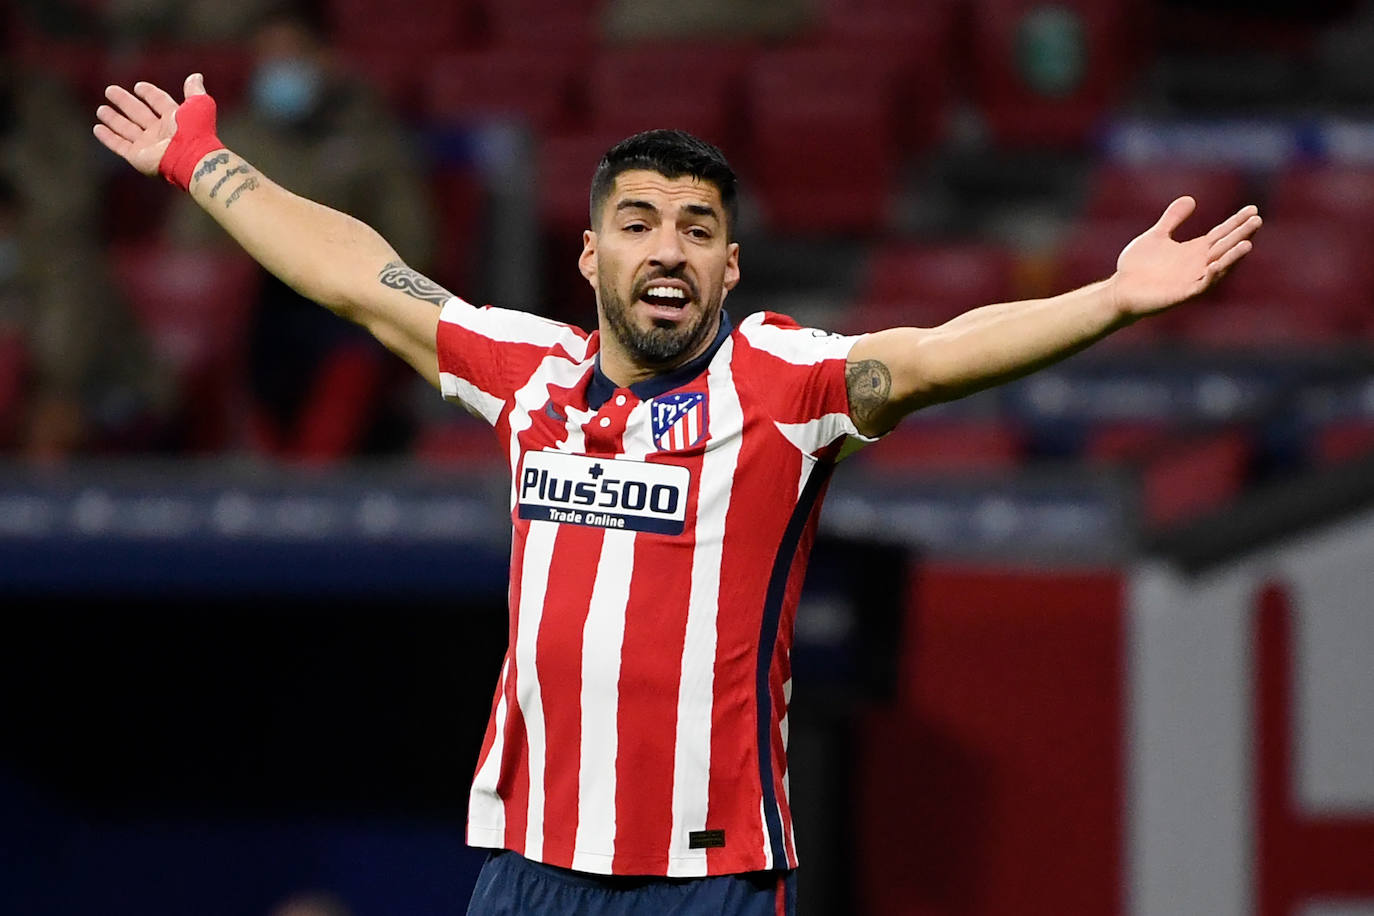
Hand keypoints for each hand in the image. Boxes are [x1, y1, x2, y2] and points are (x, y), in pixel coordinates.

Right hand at [93, 73, 207, 177]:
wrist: (191, 158)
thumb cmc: (195, 131)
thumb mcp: (199, 105)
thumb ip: (195, 91)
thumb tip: (196, 76)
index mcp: (175, 119)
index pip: (159, 102)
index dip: (150, 94)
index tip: (139, 86)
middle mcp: (161, 132)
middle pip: (139, 113)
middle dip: (125, 102)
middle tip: (110, 90)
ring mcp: (148, 145)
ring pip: (127, 129)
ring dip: (114, 119)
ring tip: (101, 110)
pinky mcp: (137, 156)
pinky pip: (119, 145)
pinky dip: (108, 137)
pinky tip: (98, 128)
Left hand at [1111, 196, 1261, 317]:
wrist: (1120, 290)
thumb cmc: (1137, 266)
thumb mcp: (1157, 236)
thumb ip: (1173, 219)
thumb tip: (1190, 199)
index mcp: (1194, 250)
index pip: (1221, 234)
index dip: (1236, 222)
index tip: (1253, 209)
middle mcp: (1198, 264)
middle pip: (1225, 247)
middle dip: (1241, 235)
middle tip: (1257, 220)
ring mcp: (1192, 280)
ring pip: (1220, 268)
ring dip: (1233, 257)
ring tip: (1248, 243)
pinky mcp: (1182, 294)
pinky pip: (1201, 286)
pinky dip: (1210, 276)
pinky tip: (1216, 264)